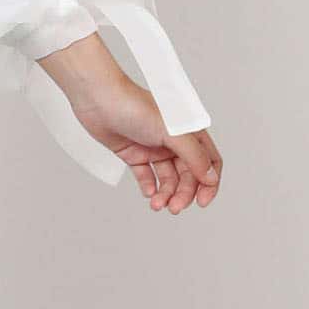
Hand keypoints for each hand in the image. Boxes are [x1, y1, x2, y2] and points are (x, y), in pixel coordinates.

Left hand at [39, 33, 221, 214]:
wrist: (99, 100)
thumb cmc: (135, 106)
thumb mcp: (171, 132)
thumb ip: (193, 156)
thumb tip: (209, 177)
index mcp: (189, 131)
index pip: (208, 161)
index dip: (209, 183)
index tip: (202, 202)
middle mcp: (174, 140)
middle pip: (187, 174)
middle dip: (183, 193)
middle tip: (174, 208)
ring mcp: (154, 147)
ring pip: (167, 178)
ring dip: (165, 193)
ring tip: (157, 204)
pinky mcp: (134, 153)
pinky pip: (146, 175)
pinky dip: (149, 186)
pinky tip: (148, 194)